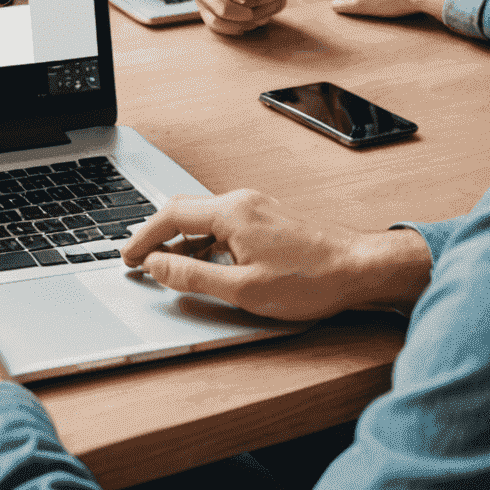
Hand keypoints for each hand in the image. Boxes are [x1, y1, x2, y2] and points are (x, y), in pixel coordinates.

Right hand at [119, 189, 431, 320]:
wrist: (360, 267)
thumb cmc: (310, 279)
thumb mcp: (243, 288)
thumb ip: (193, 276)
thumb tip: (157, 268)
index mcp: (229, 212)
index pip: (170, 216)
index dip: (143, 238)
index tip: (128, 258)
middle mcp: (239, 201)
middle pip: (183, 211)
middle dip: (157, 236)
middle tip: (140, 262)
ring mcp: (255, 207)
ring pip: (204, 218)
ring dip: (181, 241)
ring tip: (168, 269)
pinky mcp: (267, 218)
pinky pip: (223, 224)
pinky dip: (204, 242)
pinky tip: (206, 264)